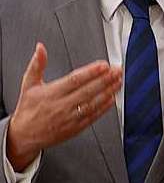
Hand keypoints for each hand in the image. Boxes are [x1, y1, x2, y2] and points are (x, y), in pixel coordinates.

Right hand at [7, 44, 121, 170]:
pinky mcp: (76, 128)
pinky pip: (92, 117)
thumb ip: (37, 64)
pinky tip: (112, 100)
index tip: (103, 65)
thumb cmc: (28, 109)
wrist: (25, 135)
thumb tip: (40, 48)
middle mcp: (62, 105)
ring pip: (93, 103)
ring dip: (108, 92)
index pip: (75, 80)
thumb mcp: (28, 84)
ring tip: (118, 82)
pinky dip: (103, 108)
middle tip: (117, 71)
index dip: (91, 72)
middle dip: (105, 80)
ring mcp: (70, 118)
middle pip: (88, 91)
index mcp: (52, 93)